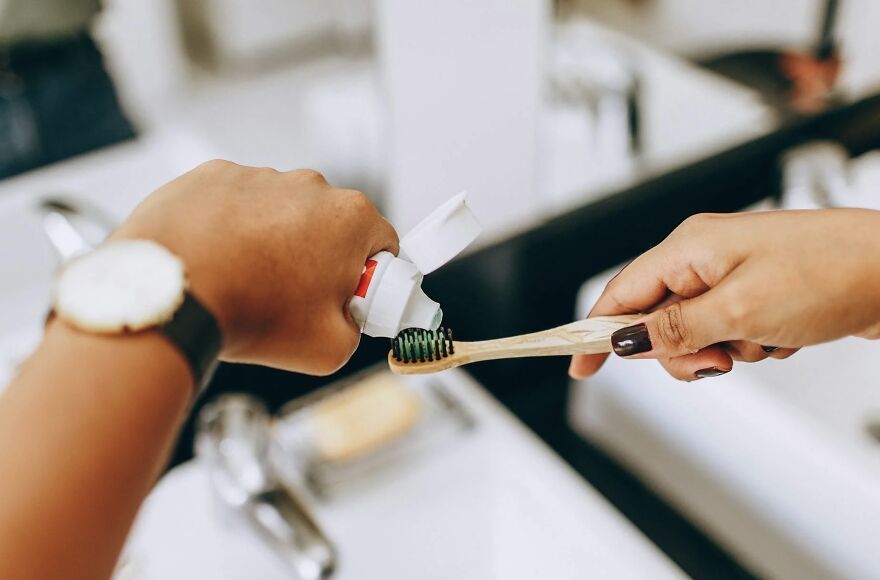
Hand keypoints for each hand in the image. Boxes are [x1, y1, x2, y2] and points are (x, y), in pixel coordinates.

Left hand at [114, 161, 397, 373]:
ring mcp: (259, 176)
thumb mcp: (330, 348)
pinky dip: (231, 229)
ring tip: (246, 284)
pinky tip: (218, 262)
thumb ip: (355, 329)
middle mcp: (310, 186)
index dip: (370, 279)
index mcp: (351, 219)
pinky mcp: (214, 176)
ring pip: (282, 214)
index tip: (348, 300)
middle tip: (294, 301)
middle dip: (320, 259)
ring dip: (273, 243)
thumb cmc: (250, 312)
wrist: (171, 292)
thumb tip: (345, 322)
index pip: (383, 245)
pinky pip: (236, 204)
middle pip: (331, 227)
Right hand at [569, 209, 879, 380]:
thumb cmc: (828, 272)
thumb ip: (674, 329)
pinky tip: (781, 336)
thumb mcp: (738, 310)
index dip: (593, 332)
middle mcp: (703, 257)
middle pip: (656, 321)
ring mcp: (731, 274)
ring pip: (695, 333)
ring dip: (724, 350)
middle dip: (682, 351)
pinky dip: (750, 345)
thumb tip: (624, 341)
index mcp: (688, 247)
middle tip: (718, 360)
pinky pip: (729, 333)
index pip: (619, 293)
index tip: (578, 367)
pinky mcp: (757, 291)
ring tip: (762, 340)